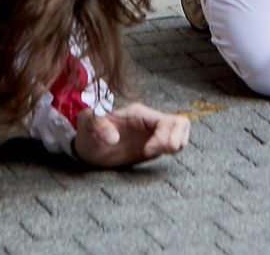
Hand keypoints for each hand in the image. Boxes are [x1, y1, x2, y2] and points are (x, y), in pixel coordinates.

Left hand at [73, 101, 190, 167]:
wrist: (87, 147)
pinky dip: (173, 150)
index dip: (163, 137)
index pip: (166, 120)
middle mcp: (149, 121)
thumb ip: (97, 125)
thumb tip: (113, 138)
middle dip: (175, 141)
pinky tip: (155, 155)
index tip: (147, 151)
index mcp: (138, 113)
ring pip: (182, 132)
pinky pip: (175, 142)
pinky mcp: (154, 144)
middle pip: (181, 124)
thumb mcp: (87, 124)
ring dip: (176, 145)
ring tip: (157, 154)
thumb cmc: (87, 132)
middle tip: (153, 153)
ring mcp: (153, 132)